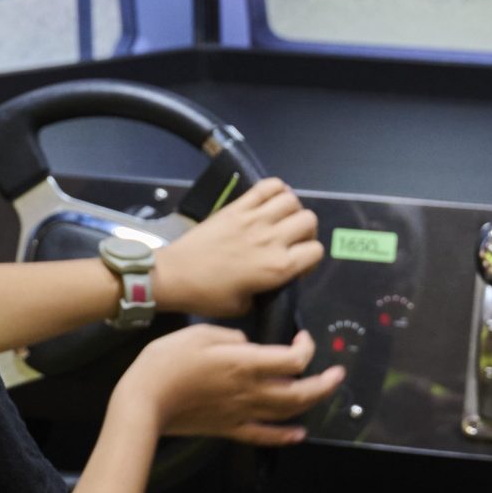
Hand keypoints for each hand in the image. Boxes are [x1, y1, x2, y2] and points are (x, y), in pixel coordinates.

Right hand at [116, 325, 342, 447]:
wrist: (144, 401)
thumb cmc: (167, 361)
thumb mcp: (201, 333)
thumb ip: (232, 338)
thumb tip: (248, 345)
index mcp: (246, 363)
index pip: (293, 359)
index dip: (306, 347)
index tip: (302, 337)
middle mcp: (251, 390)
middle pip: (301, 391)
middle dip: (324, 382)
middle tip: (337, 372)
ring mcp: (242, 413)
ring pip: (288, 413)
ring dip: (311, 404)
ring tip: (323, 393)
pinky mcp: (230, 429)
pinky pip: (264, 435)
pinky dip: (285, 436)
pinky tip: (298, 434)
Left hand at [151, 177, 322, 317]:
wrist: (175, 275)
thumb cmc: (208, 296)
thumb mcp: (245, 305)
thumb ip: (267, 291)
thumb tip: (273, 280)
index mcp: (277, 267)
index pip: (316, 251)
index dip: (310, 258)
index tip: (296, 263)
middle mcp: (272, 239)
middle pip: (309, 220)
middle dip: (306, 231)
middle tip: (290, 239)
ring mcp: (254, 219)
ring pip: (292, 200)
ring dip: (292, 209)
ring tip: (280, 219)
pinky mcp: (237, 206)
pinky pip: (267, 186)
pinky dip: (276, 188)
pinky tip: (271, 200)